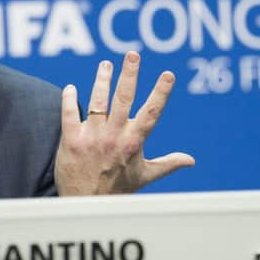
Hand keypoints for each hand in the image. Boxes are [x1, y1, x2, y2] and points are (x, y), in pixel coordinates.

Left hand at [55, 51, 194, 195]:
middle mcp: (114, 137)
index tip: (168, 74)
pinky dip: (69, 99)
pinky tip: (71, 88)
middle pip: (123, 99)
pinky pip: (68, 114)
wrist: (86, 205)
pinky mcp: (71, 140)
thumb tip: (190, 160)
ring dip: (101, 80)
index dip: (160, 93)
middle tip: (132, 55)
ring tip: (105, 65)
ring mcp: (92, 137)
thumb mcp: (145, 176)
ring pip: (97, 101)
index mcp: (134, 142)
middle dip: (129, 75)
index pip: (151, 113)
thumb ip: (168, 164)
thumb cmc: (117, 189)